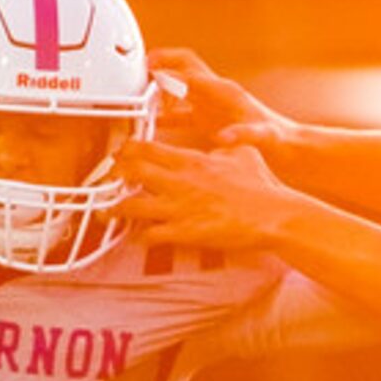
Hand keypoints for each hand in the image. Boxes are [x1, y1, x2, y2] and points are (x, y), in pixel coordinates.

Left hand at [115, 137, 302, 248]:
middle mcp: (179, 182)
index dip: (128, 150)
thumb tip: (221, 143)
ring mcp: (179, 208)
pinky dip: (141, 237)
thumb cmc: (262, 186)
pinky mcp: (184, 233)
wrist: (273, 215)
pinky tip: (139, 237)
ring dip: (116, 208)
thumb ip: (225, 145)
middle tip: (110, 179)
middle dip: (115, 175)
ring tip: (108, 211)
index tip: (122, 154)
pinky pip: (150, 235)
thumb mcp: (243, 153)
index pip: (145, 147)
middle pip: (130, 171)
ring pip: (131, 205)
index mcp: (191, 160)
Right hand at [150, 46, 296, 152]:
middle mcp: (216, 92)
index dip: (170, 72)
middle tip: (138, 69)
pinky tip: (151, 126)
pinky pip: (180, 112)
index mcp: (226, 92)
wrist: (288, 147)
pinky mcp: (209, 118)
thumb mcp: (262, 138)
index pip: (192, 74)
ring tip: (138, 97)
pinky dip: (165, 115)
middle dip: (162, 63)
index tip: (149, 73)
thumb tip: (224, 138)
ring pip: (179, 88)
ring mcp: (211, 104)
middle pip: (184, 66)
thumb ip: (244, 135)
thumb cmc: (278, 140)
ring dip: (160, 90)